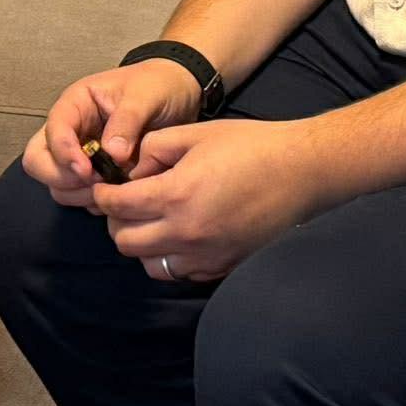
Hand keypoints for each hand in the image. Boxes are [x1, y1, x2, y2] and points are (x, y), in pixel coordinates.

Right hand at [22, 59, 204, 209]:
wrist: (178, 94)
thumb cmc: (157, 85)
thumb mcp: (145, 95)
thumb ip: (127, 121)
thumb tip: (112, 155)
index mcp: (76, 104)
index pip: (52, 130)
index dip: (64, 153)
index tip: (88, 170)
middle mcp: (71, 130)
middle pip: (38, 161)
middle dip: (62, 177)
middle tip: (97, 182)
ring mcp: (80, 154)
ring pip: (57, 184)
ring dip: (79, 194)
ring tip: (113, 188)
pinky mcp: (94, 174)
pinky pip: (80, 196)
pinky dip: (95, 201)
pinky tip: (120, 194)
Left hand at [92, 118, 328, 282]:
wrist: (300, 171)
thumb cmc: (250, 146)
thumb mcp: (195, 133)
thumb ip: (154, 149)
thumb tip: (133, 170)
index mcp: (175, 195)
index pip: (118, 206)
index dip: (104, 195)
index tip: (105, 187)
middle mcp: (186, 233)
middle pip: (126, 242)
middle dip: (117, 221)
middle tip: (125, 203)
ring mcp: (206, 255)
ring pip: (150, 265)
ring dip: (142, 244)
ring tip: (152, 221)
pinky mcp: (224, 266)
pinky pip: (181, 273)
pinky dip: (171, 257)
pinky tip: (180, 233)